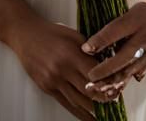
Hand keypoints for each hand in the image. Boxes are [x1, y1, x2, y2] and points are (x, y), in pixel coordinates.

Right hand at [7, 13, 121, 118]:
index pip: (95, 73)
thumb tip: (105, 66)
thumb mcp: (74, 35)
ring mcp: (54, 81)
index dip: (108, 81)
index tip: (118, 86)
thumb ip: (89, 51)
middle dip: (104, 98)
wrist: (27, 35)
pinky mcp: (47, 88)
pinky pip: (66, 104)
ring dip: (93, 110)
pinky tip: (89, 118)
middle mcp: (62, 69)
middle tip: (115, 101)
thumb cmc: (52, 32)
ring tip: (106, 114)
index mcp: (71, 53)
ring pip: (78, 101)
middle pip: (88, 90)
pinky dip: (79, 113)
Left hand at [80, 0, 145, 99]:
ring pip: (132, 67)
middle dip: (105, 69)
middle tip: (91, 76)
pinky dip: (129, 76)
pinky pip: (142, 68)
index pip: (114, 31)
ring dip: (115, 78)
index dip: (98, 41)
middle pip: (123, 56)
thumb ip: (121, 25)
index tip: (86, 49)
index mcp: (137, 17)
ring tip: (101, 85)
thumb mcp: (135, 10)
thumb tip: (101, 42)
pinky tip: (118, 83)